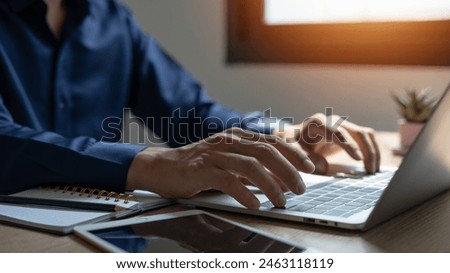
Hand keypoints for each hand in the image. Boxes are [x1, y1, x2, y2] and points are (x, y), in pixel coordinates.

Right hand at [126, 128, 315, 208]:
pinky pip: (228, 181)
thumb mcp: (228, 162)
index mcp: (237, 137)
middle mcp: (228, 141)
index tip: (310, 167)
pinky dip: (245, 194)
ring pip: (250, 165)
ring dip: (271, 185)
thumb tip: (280, 180)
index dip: (293, 154)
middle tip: (301, 188)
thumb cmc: (197, 166)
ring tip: (282, 201)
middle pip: (266, 151)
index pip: (271, 142)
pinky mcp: (202, 170)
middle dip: (288, 170)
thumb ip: (251, 168)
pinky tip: (255, 205)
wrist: (162, 166)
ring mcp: (214, 154)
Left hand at [273, 113, 380, 173]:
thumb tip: (322, 167)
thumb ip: (303, 157)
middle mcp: (332, 121)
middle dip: (366, 150)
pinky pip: (365, 138)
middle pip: (356, 132)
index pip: (336, 132)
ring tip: (372, 171)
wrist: (291, 137)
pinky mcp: (348, 133)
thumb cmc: (291, 143)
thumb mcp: (291, 150)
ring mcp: (342, 126)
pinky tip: (372, 166)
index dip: (348, 144)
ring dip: (372, 151)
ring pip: (365, 134)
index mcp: (317, 123)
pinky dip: (372, 151)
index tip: (358, 158)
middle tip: (370, 171)